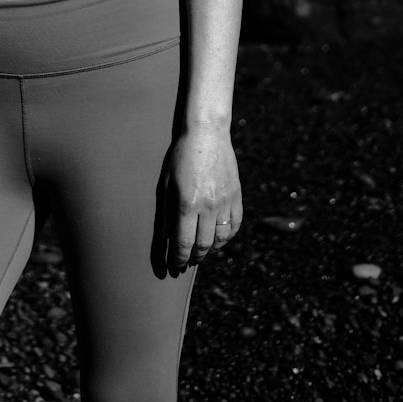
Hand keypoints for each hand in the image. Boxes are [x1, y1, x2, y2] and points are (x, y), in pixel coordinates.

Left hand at [163, 127, 242, 274]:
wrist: (207, 134)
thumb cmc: (181, 157)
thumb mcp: (166, 183)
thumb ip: (168, 213)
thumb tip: (168, 238)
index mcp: (186, 203)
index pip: (183, 243)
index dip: (178, 259)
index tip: (174, 267)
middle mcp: (208, 206)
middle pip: (203, 246)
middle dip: (193, 258)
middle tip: (186, 262)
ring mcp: (225, 202)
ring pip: (220, 239)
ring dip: (210, 250)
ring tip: (201, 252)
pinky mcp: (236, 196)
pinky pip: (235, 225)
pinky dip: (226, 237)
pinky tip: (218, 239)